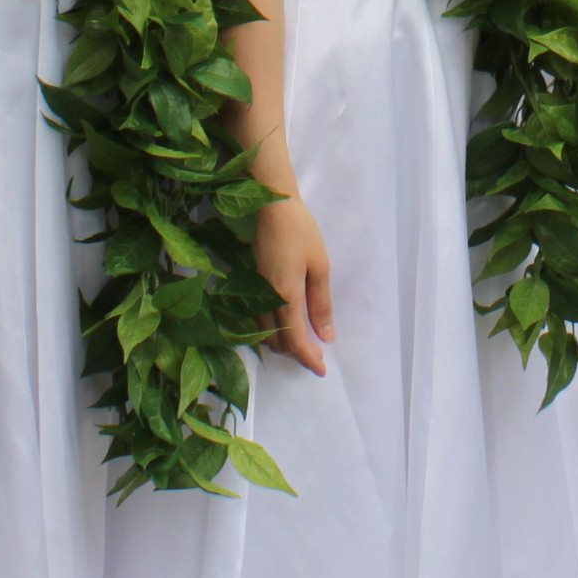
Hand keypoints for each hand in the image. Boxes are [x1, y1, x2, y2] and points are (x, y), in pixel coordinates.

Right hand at [255, 198, 333, 374]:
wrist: (273, 207)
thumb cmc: (301, 233)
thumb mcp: (320, 267)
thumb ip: (321, 303)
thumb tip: (326, 336)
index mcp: (286, 296)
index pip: (296, 341)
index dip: (308, 359)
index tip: (322, 370)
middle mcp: (266, 300)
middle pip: (277, 343)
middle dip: (296, 355)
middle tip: (317, 357)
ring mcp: (255, 293)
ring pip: (265, 334)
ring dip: (283, 345)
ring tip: (304, 345)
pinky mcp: (251, 286)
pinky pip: (258, 321)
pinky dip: (272, 332)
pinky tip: (286, 327)